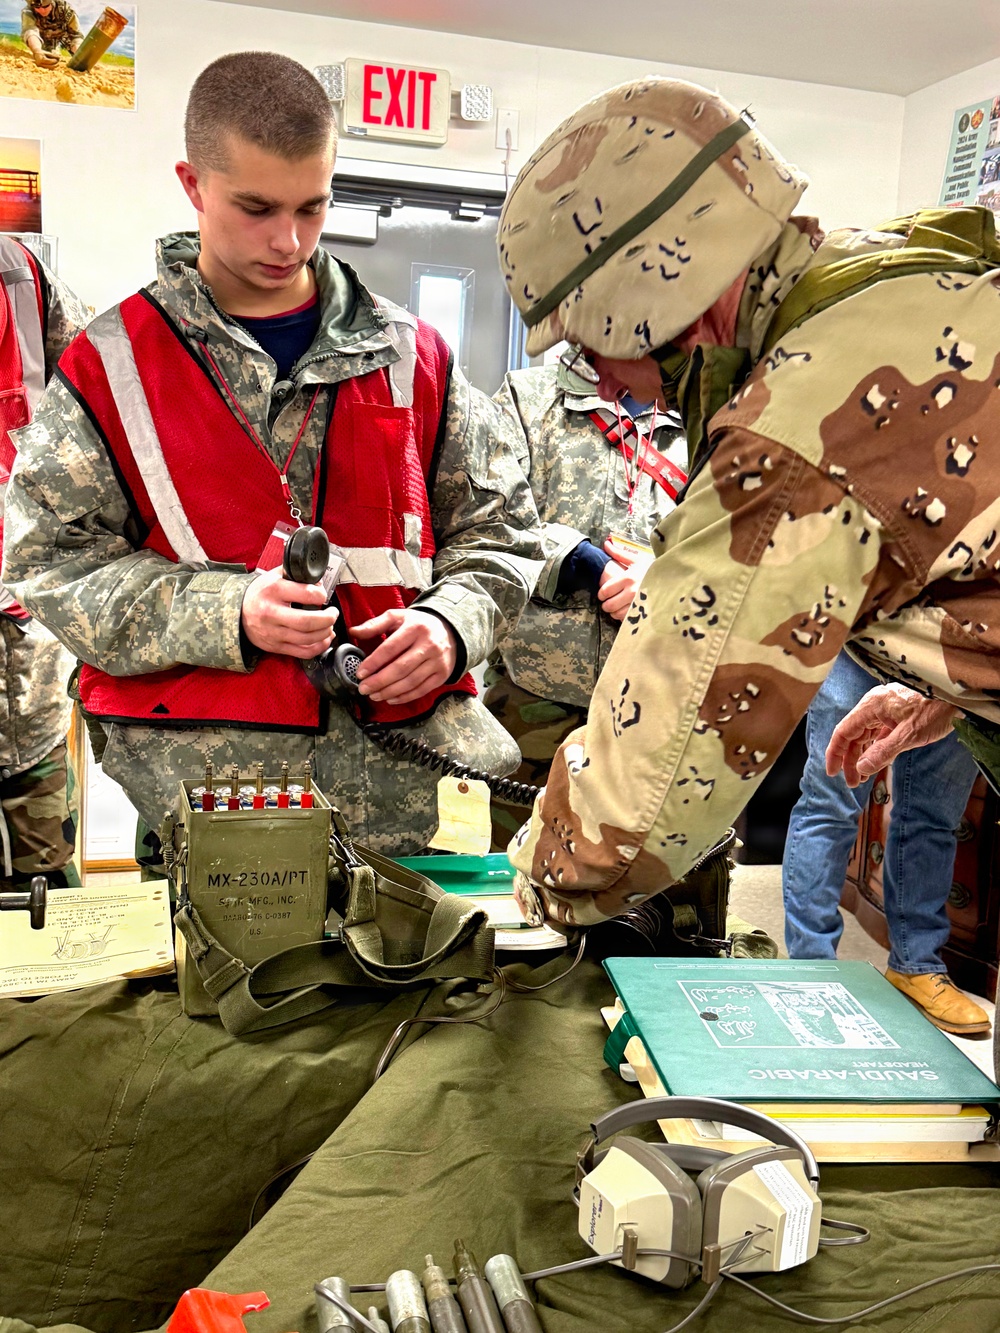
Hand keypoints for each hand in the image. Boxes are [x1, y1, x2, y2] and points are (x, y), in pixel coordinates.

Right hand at [240, 564, 339, 658]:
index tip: (323, 595)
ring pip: (308, 639)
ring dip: (326, 632)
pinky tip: (324, 639)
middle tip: (333, 613)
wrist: (236, 612)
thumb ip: (295, 575)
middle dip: (328, 618)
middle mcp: (272, 613)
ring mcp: (273, 632)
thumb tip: (318, 581)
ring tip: (329, 625)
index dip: (321, 595)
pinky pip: (303, 652)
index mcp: (273, 591)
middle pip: (308, 622)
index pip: (306, 594)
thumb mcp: (273, 576)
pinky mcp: (275, 646)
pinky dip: (319, 647)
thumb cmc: (259, 593)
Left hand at [353, 607, 457, 705]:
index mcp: (415, 628)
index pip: (391, 648)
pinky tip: (390, 698)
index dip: (374, 662)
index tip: (360, 673)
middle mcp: (429, 645)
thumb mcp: (398, 617)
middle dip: (379, 681)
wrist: (450, 631)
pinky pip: (422, 690)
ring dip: (389, 691)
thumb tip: (353, 632)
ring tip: (373, 695)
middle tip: (363, 688)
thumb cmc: (418, 624)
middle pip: (401, 668)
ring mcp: (437, 661)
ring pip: (411, 682)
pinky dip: (404, 697)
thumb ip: (375, 624)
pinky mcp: (442, 674)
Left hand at [598, 539, 653, 620]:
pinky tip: (627, 612)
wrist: (675, 579)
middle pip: (609, 605)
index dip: (601, 594)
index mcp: (628, 578)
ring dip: (614, 612)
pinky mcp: (645, 614)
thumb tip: (606, 544)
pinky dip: (625, 618)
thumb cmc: (653, 569)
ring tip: (617, 608)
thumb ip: (619, 554)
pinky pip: (628, 620)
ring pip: (617, 614)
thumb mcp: (637, 560)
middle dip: (606, 604)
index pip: (605, 591)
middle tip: (608, 602)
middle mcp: (632, 592)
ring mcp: (639, 605)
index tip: (603, 594)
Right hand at [825, 683, 958, 786]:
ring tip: (863, 776)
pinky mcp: (897, 714)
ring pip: (866, 735)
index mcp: (872, 706)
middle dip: (850, 759)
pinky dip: (875, 748)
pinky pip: (879, 733)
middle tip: (852, 782)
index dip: (835, 753)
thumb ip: (882, 752)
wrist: (959, 696)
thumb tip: (861, 767)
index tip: (833, 772)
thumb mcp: (909, 735)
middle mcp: (874, 706)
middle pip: (853, 735)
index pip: (843, 731)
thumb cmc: (937, 709)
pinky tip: (877, 761)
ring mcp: (886, 710)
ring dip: (862, 755)